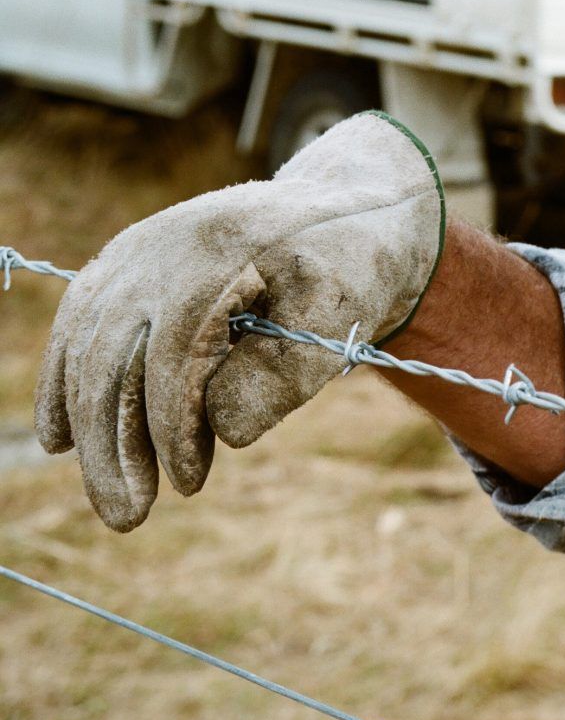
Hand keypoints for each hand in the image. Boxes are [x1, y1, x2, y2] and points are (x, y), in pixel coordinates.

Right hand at [35, 111, 444, 530]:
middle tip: (129, 518)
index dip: (172, 430)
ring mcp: (138, 248)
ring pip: (85, 346)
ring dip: (89, 428)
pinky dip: (63, 380)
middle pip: (110, 356)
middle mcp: (162, 245)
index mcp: (218, 252)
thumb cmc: (349, 262)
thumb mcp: (341, 311)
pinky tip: (61, 438)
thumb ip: (284, 373)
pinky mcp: (127, 258)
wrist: (348, 202)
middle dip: (114, 446)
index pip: (170, 356)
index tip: (190, 485)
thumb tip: (219, 431)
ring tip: (112, 497)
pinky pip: (77, 322)